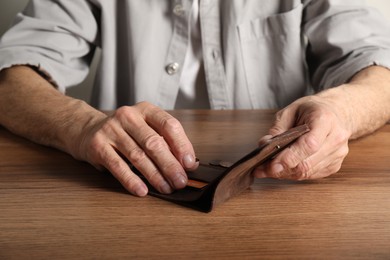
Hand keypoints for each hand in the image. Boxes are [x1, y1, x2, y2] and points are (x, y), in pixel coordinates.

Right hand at [74, 102, 197, 195]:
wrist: (88, 130)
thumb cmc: (126, 133)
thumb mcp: (146, 129)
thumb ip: (166, 142)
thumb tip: (189, 164)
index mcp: (145, 110)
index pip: (169, 125)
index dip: (182, 145)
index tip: (190, 164)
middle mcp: (128, 116)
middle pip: (154, 142)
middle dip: (170, 165)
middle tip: (180, 182)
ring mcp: (111, 129)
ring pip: (138, 156)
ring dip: (154, 176)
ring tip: (166, 188)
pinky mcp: (98, 145)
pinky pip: (118, 166)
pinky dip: (131, 180)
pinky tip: (142, 190)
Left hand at [253, 93, 350, 179]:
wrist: (336, 112)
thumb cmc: (311, 110)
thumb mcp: (290, 111)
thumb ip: (277, 129)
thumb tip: (264, 146)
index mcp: (325, 120)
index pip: (309, 145)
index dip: (289, 157)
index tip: (271, 165)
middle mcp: (336, 138)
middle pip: (307, 163)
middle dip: (281, 169)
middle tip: (261, 169)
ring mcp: (337, 154)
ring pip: (307, 172)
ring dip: (285, 173)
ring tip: (267, 170)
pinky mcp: (334, 165)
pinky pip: (311, 175)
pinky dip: (294, 174)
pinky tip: (282, 168)